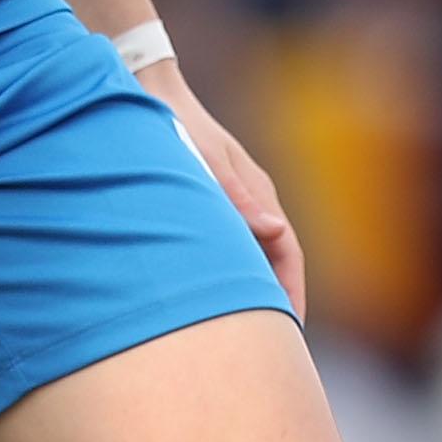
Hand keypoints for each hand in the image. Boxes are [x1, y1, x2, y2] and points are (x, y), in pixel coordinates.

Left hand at [134, 58, 305, 318]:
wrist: (150, 93)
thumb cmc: (176, 129)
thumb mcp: (205, 164)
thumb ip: (236, 198)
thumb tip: (275, 233)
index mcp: (258, 194)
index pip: (288, 253)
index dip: (291, 294)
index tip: (292, 332)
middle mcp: (252, 200)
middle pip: (275, 260)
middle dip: (278, 301)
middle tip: (276, 347)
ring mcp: (234, 201)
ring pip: (254, 254)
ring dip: (256, 290)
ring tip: (248, 333)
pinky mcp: (213, 203)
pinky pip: (233, 247)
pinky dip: (234, 275)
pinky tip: (217, 296)